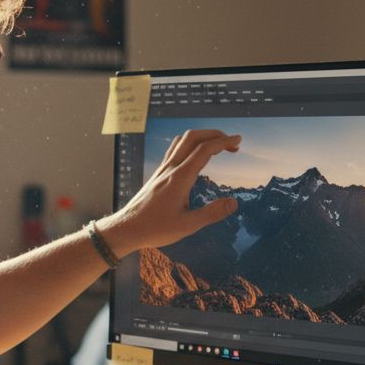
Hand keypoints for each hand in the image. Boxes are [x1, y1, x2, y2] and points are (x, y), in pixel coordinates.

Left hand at [96, 129, 240, 255]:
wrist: (126, 228)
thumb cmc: (155, 229)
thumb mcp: (188, 225)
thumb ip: (212, 213)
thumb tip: (233, 203)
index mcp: (180, 177)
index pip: (205, 150)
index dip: (224, 142)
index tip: (238, 141)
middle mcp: (171, 168)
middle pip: (193, 137)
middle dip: (215, 135)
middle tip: (231, 144)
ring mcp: (162, 170)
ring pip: (182, 141)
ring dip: (202, 137)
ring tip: (217, 147)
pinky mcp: (158, 174)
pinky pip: (174, 150)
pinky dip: (190, 145)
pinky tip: (195, 156)